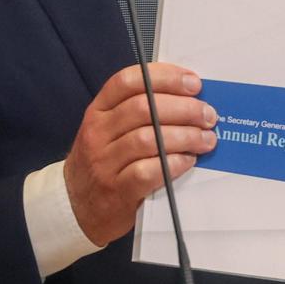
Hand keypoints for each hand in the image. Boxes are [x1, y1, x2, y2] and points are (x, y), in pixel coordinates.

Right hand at [64, 63, 216, 245]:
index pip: (128, 81)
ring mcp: (104, 163)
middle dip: (183, 108)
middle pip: (143, 108)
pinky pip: (147, 172)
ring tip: (206, 139)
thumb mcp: (110, 129)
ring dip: (185, 136)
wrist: (77, 206)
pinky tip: (188, 161)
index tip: (193, 83)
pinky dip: (173, 164)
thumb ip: (140, 110)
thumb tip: (190, 96)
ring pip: (148, 139)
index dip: (165, 77)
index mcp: (99, 111)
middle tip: (208, 115)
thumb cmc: (104, 161)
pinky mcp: (116, 191)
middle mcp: (97, 133)